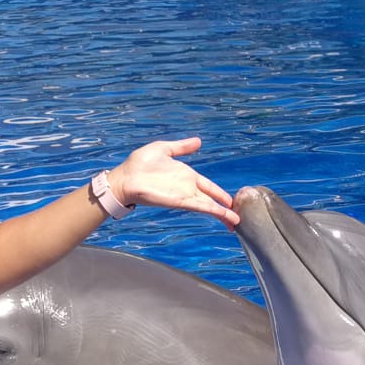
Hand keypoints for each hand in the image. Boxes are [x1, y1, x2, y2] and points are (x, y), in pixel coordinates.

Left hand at [109, 137, 240, 227]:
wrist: (125, 178)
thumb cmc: (139, 164)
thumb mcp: (163, 149)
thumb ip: (181, 147)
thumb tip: (198, 141)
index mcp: (186, 175)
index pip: (208, 186)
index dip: (220, 193)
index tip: (231, 201)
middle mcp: (188, 187)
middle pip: (211, 199)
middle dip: (225, 208)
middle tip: (238, 217)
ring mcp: (185, 196)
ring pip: (209, 206)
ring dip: (223, 214)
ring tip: (236, 223)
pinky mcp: (180, 202)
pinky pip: (201, 207)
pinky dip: (214, 212)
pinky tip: (224, 216)